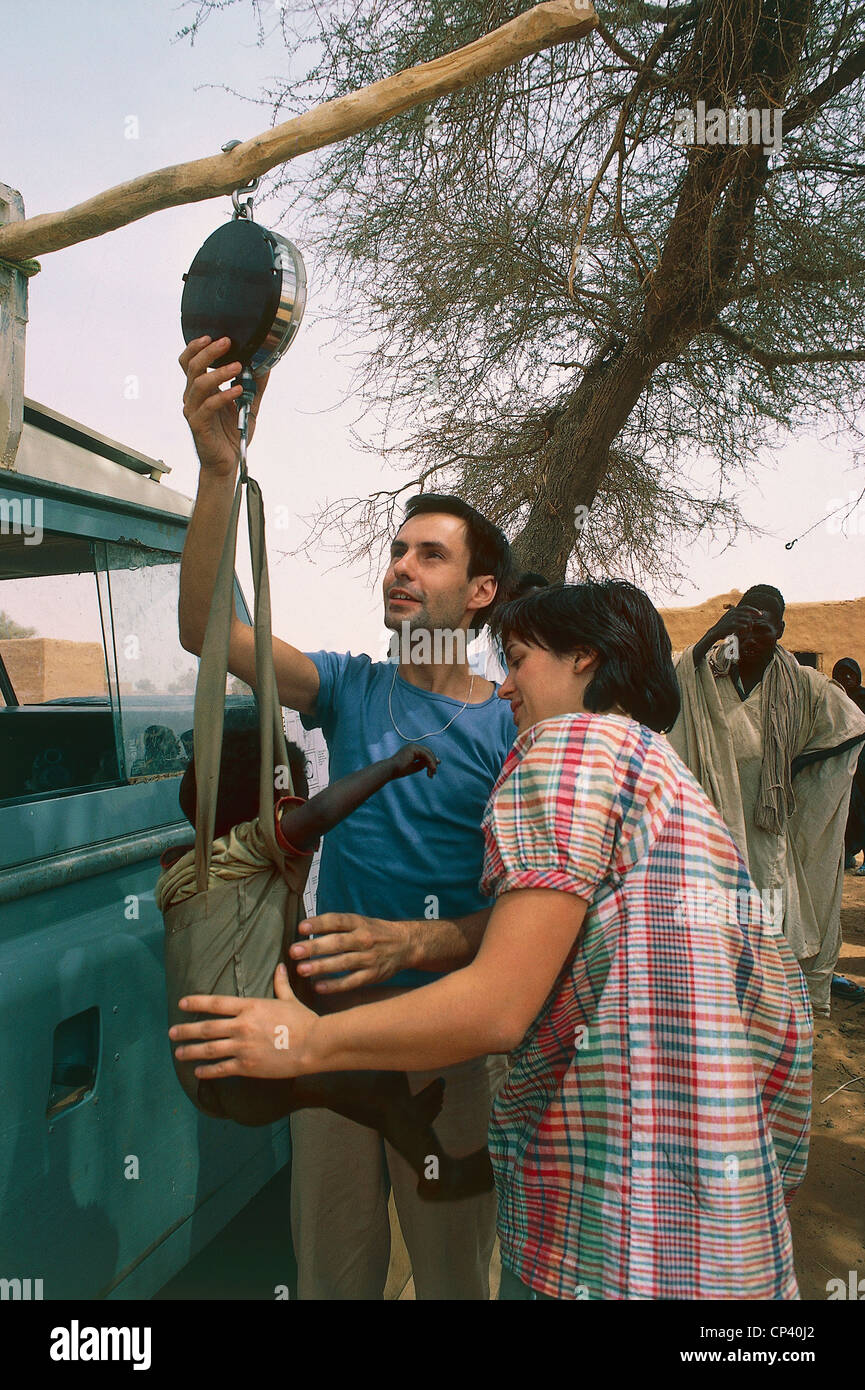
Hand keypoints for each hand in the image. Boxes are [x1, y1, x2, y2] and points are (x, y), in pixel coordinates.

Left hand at [169, 964, 313, 1078]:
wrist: (313, 1045)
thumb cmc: (303, 1021)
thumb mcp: (289, 1000)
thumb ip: (280, 984)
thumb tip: (279, 966)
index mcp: (250, 1007)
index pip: (216, 1003)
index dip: (197, 1002)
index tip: (182, 1003)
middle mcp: (241, 1026)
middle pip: (207, 1028)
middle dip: (186, 1030)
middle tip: (172, 1033)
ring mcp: (243, 1047)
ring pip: (209, 1049)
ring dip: (191, 1051)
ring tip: (178, 1052)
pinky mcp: (247, 1066)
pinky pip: (222, 1069)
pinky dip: (207, 1071)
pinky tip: (198, 1072)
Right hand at [179, 335, 269, 478]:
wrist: (226, 462)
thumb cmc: (231, 433)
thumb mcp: (248, 404)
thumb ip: (254, 385)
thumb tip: (267, 364)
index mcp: (200, 389)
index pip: (189, 362)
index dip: (196, 347)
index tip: (212, 335)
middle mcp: (193, 397)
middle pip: (192, 367)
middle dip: (209, 352)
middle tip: (227, 342)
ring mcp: (193, 410)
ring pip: (200, 383)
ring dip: (220, 372)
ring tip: (238, 366)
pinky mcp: (198, 425)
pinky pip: (208, 405)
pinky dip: (223, 395)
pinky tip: (237, 390)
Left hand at [289, 913, 414, 992]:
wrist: (406, 944)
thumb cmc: (374, 932)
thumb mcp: (360, 921)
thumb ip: (336, 925)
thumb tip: (305, 928)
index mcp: (359, 923)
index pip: (337, 921)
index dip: (319, 923)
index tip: (301, 927)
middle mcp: (364, 939)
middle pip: (337, 943)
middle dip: (315, 947)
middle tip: (295, 951)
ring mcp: (369, 958)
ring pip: (342, 963)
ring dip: (321, 966)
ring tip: (301, 969)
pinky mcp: (372, 975)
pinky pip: (351, 982)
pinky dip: (335, 985)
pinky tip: (318, 987)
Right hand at [389, 744, 439, 779]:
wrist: (391, 770)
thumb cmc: (399, 770)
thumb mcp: (415, 767)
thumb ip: (422, 764)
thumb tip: (432, 763)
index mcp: (411, 750)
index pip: (425, 753)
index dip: (431, 760)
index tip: (435, 769)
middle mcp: (413, 746)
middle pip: (428, 752)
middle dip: (433, 762)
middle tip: (434, 772)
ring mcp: (413, 746)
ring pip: (428, 753)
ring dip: (432, 764)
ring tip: (433, 773)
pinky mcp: (413, 748)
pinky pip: (426, 755)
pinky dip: (430, 762)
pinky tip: (432, 769)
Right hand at [710, 605, 761, 641]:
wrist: (714, 633)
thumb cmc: (724, 627)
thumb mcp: (730, 619)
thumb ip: (738, 615)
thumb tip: (749, 615)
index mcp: (733, 610)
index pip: (746, 607)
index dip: (754, 610)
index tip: (760, 614)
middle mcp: (733, 612)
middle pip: (748, 616)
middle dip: (751, 622)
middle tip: (750, 629)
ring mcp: (731, 618)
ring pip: (746, 621)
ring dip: (748, 627)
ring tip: (747, 632)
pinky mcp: (730, 624)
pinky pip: (742, 626)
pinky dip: (745, 629)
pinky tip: (744, 632)